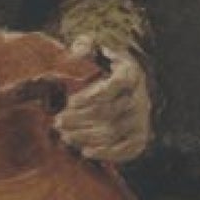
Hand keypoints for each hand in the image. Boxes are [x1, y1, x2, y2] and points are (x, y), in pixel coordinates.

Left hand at [55, 39, 152, 163]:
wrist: (121, 90)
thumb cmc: (101, 69)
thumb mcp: (94, 50)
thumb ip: (85, 45)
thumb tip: (80, 48)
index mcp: (131, 73)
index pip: (114, 86)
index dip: (91, 96)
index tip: (69, 102)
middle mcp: (140, 97)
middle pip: (110, 112)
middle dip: (81, 119)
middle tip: (58, 122)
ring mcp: (141, 119)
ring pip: (114, 132)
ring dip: (87, 136)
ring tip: (65, 136)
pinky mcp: (139, 138)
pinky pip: (125, 150)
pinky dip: (106, 153)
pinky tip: (84, 152)